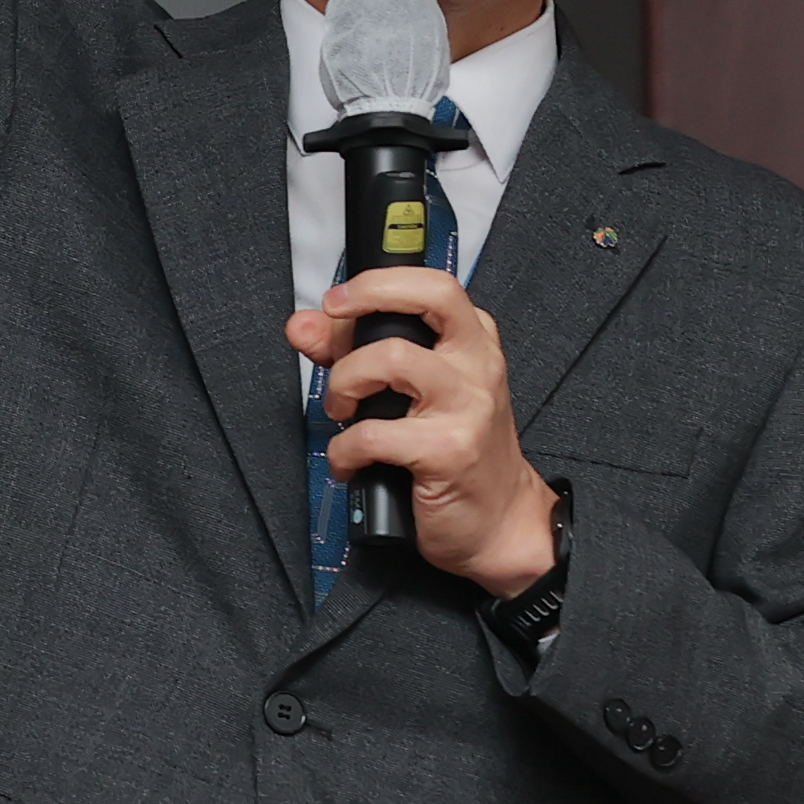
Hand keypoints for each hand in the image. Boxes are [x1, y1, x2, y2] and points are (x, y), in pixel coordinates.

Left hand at [285, 268, 557, 594]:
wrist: (499, 519)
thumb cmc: (452, 451)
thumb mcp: (406, 393)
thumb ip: (353, 353)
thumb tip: (304, 325)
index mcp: (473, 342)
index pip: (433, 284)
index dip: (377, 283)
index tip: (336, 301)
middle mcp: (476, 365)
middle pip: (428, 299)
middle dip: (364, 301)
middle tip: (329, 331)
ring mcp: (468, 406)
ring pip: (389, 359)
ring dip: (343, 384)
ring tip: (341, 412)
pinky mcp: (449, 450)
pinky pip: (372, 433)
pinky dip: (344, 451)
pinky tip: (350, 462)